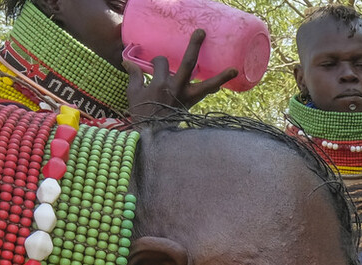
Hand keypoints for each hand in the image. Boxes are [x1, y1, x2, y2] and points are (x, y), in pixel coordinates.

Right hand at [124, 29, 239, 119]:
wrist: (152, 136)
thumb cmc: (141, 114)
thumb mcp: (134, 93)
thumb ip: (135, 76)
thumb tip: (126, 61)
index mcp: (159, 84)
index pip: (162, 62)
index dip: (158, 61)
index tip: (155, 65)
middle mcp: (176, 88)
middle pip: (188, 64)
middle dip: (194, 47)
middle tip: (201, 32)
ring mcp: (187, 97)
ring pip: (206, 85)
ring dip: (221, 77)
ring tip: (234, 69)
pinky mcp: (192, 105)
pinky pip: (205, 95)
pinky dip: (212, 88)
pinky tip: (220, 85)